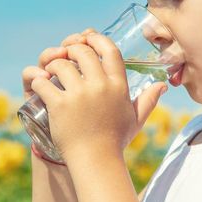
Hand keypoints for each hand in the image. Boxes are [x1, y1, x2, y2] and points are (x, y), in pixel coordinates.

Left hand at [29, 31, 168, 162]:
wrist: (96, 162)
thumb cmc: (115, 141)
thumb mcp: (136, 119)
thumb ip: (149, 100)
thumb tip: (163, 85)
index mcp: (118, 86)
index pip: (109, 50)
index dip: (97, 39)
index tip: (87, 39)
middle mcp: (100, 86)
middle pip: (82, 52)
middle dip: (71, 50)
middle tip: (65, 57)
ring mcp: (79, 95)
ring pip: (60, 64)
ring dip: (53, 65)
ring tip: (51, 72)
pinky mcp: (60, 105)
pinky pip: (43, 82)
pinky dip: (38, 81)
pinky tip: (39, 84)